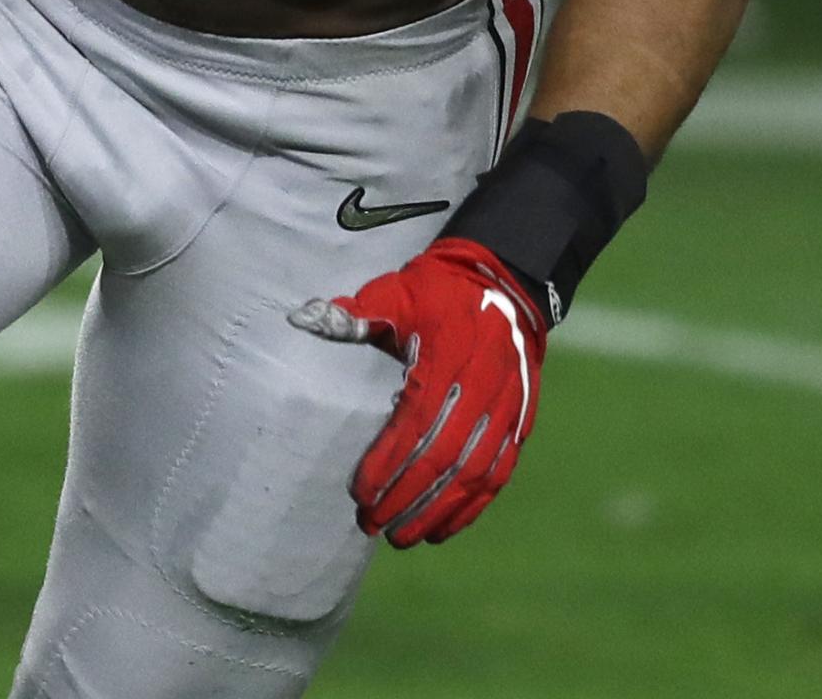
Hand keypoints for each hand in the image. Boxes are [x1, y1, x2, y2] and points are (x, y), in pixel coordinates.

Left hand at [290, 238, 545, 546]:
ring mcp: (506, 412)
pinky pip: (498, 475)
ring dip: (435, 511)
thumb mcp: (397, 293)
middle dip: (405, 497)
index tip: (359, 493)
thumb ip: (356, 312)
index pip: (416, 426)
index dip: (387, 464)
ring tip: (401, 537)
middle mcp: (483, 392)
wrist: (504, 284)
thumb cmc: (438, 292)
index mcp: (449, 363)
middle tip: (371, 524)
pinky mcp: (519, 424)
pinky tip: (442, 530)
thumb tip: (302, 318)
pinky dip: (471, 507)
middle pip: (442, 460)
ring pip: (472, 475)